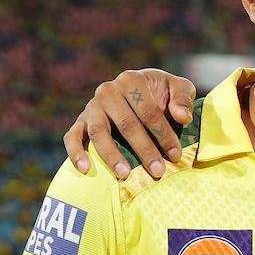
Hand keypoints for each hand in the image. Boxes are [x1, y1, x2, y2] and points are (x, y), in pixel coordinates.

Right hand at [63, 68, 196, 179]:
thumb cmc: (162, 93)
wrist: (138, 93)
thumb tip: (182, 117)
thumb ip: (182, 98)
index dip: (163, 134)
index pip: (148, 110)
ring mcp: (92, 106)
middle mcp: (108, 91)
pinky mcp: (80, 121)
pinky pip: (72, 136)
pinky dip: (76, 152)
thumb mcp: (177, 88)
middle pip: (126, 124)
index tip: (175, 154)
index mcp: (131, 80)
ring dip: (112, 155)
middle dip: (144, 150)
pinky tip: (86, 169)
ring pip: (99, 132)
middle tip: (157, 171)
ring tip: (125, 174)